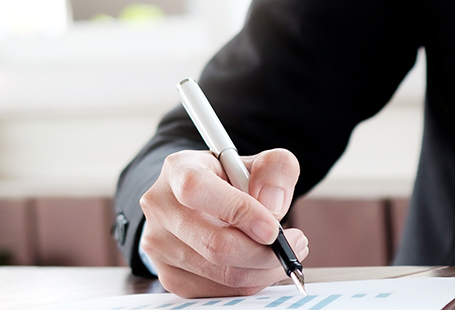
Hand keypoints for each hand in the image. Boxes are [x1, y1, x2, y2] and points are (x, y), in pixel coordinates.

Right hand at [139, 148, 307, 297]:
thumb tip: (272, 205)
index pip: (197, 190)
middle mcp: (161, 208)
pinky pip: (219, 291)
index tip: (273, 228)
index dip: (238, 211)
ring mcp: (160, 247)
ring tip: (283, 252)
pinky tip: (261, 264)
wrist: (201, 204)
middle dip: (264, 252)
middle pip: (215, 244)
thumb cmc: (229, 182)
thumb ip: (275, 169)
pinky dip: (250, 282)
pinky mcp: (170, 278)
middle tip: (294, 244)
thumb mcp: (257, 163)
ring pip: (222, 273)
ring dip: (264, 269)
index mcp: (178, 170)